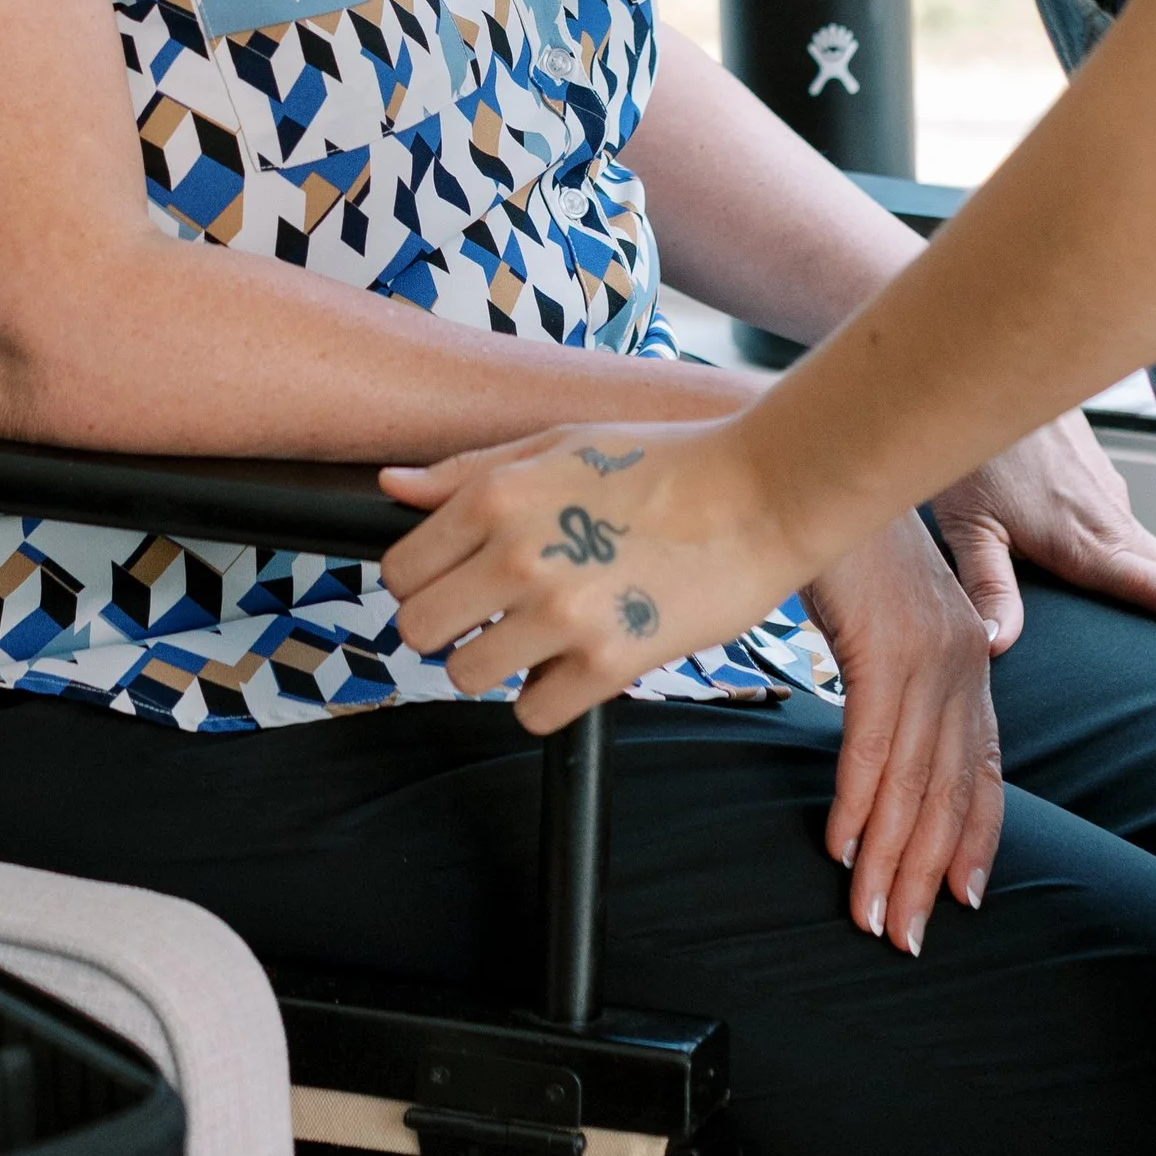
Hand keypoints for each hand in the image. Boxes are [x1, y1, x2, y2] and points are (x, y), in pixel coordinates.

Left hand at [381, 422, 1001, 956]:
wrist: (762, 493)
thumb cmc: (664, 461)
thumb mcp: (559, 442)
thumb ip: (468, 470)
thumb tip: (392, 488)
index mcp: (496, 495)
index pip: (400, 570)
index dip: (422, 582)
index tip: (456, 585)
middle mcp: (516, 555)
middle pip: (418, 630)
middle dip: (447, 630)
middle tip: (491, 619)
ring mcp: (561, 613)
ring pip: (468, 677)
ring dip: (497, 667)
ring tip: (539, 640)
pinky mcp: (609, 663)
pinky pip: (535, 713)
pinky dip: (551, 697)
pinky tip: (579, 662)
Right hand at [803, 517, 1002, 953]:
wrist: (817, 459)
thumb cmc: (839, 532)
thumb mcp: (884, 608)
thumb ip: (897, 663)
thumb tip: (888, 713)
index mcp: (966, 653)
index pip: (981, 764)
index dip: (975, 836)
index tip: (963, 897)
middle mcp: (961, 658)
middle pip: (949, 789)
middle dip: (927, 872)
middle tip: (905, 936)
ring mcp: (927, 651)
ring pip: (911, 779)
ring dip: (888, 858)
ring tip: (870, 916)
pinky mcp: (884, 642)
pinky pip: (871, 742)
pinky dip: (858, 800)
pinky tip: (844, 845)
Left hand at [929, 409, 1155, 650]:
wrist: (986, 370)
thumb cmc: (973, 449)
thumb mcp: (968, 526)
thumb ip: (989, 587)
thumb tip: (1000, 644)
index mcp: (1088, 543)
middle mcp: (1110, 518)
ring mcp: (1108, 491)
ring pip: (1151, 546)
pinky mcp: (1098, 472)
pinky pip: (1128, 521)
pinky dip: (1136, 548)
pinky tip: (1119, 560)